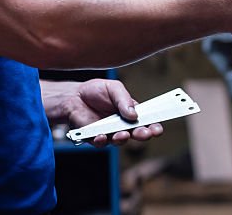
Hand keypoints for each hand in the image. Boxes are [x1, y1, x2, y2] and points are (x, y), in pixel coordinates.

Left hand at [43, 79, 163, 146]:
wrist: (73, 96)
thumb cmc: (96, 91)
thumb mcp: (114, 88)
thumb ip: (124, 100)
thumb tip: (133, 114)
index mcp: (131, 112)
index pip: (146, 121)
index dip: (153, 126)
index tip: (157, 128)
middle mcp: (122, 125)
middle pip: (136, 133)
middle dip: (142, 135)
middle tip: (145, 133)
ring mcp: (109, 132)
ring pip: (120, 141)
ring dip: (123, 139)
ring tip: (123, 134)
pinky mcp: (95, 138)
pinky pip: (101, 143)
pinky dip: (102, 141)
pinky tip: (101, 136)